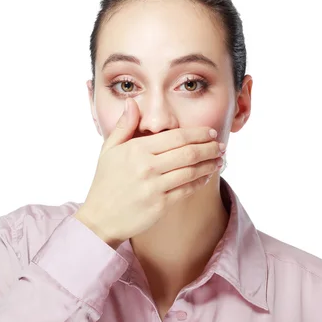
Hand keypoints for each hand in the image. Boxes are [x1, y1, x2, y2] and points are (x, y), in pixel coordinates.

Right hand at [73, 97, 223, 248]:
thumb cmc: (105, 182)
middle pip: (188, 152)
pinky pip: (187, 189)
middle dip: (209, 147)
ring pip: (191, 171)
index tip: (210, 132)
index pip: (176, 136)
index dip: (198, 133)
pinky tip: (207, 176)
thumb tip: (132, 103)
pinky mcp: (160, 204)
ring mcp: (154, 186)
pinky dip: (201, 181)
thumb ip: (123, 126)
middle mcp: (146, 166)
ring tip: (219, 160)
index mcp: (136, 149)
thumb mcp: (108, 150)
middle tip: (220, 145)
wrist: (100, 218)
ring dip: (209, 164)